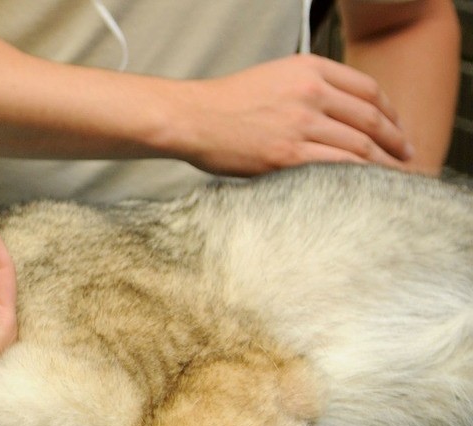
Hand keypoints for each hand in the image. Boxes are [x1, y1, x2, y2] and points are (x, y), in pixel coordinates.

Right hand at [172, 54, 412, 175]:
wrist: (191, 118)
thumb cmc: (226, 103)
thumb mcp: (274, 77)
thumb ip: (310, 87)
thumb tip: (342, 114)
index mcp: (309, 69)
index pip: (368, 89)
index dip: (390, 111)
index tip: (397, 127)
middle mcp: (310, 92)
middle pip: (370, 118)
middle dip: (395, 140)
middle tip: (406, 154)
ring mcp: (301, 124)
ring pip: (360, 145)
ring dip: (383, 163)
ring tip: (393, 176)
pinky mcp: (288, 155)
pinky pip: (338, 166)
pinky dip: (360, 177)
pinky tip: (367, 185)